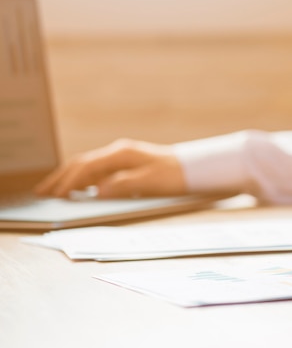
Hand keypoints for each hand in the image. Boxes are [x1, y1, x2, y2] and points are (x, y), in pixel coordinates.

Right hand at [35, 139, 186, 198]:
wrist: (194, 167)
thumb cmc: (174, 175)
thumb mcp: (150, 182)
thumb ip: (123, 185)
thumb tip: (97, 191)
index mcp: (121, 154)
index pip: (87, 167)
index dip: (68, 182)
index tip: (54, 195)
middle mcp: (118, 152)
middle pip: (81, 163)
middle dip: (60, 177)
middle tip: (42, 192)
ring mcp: (121, 156)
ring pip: (87, 165)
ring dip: (69, 177)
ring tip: (53, 190)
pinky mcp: (126, 163)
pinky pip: (97, 168)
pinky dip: (82, 177)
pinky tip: (78, 188)